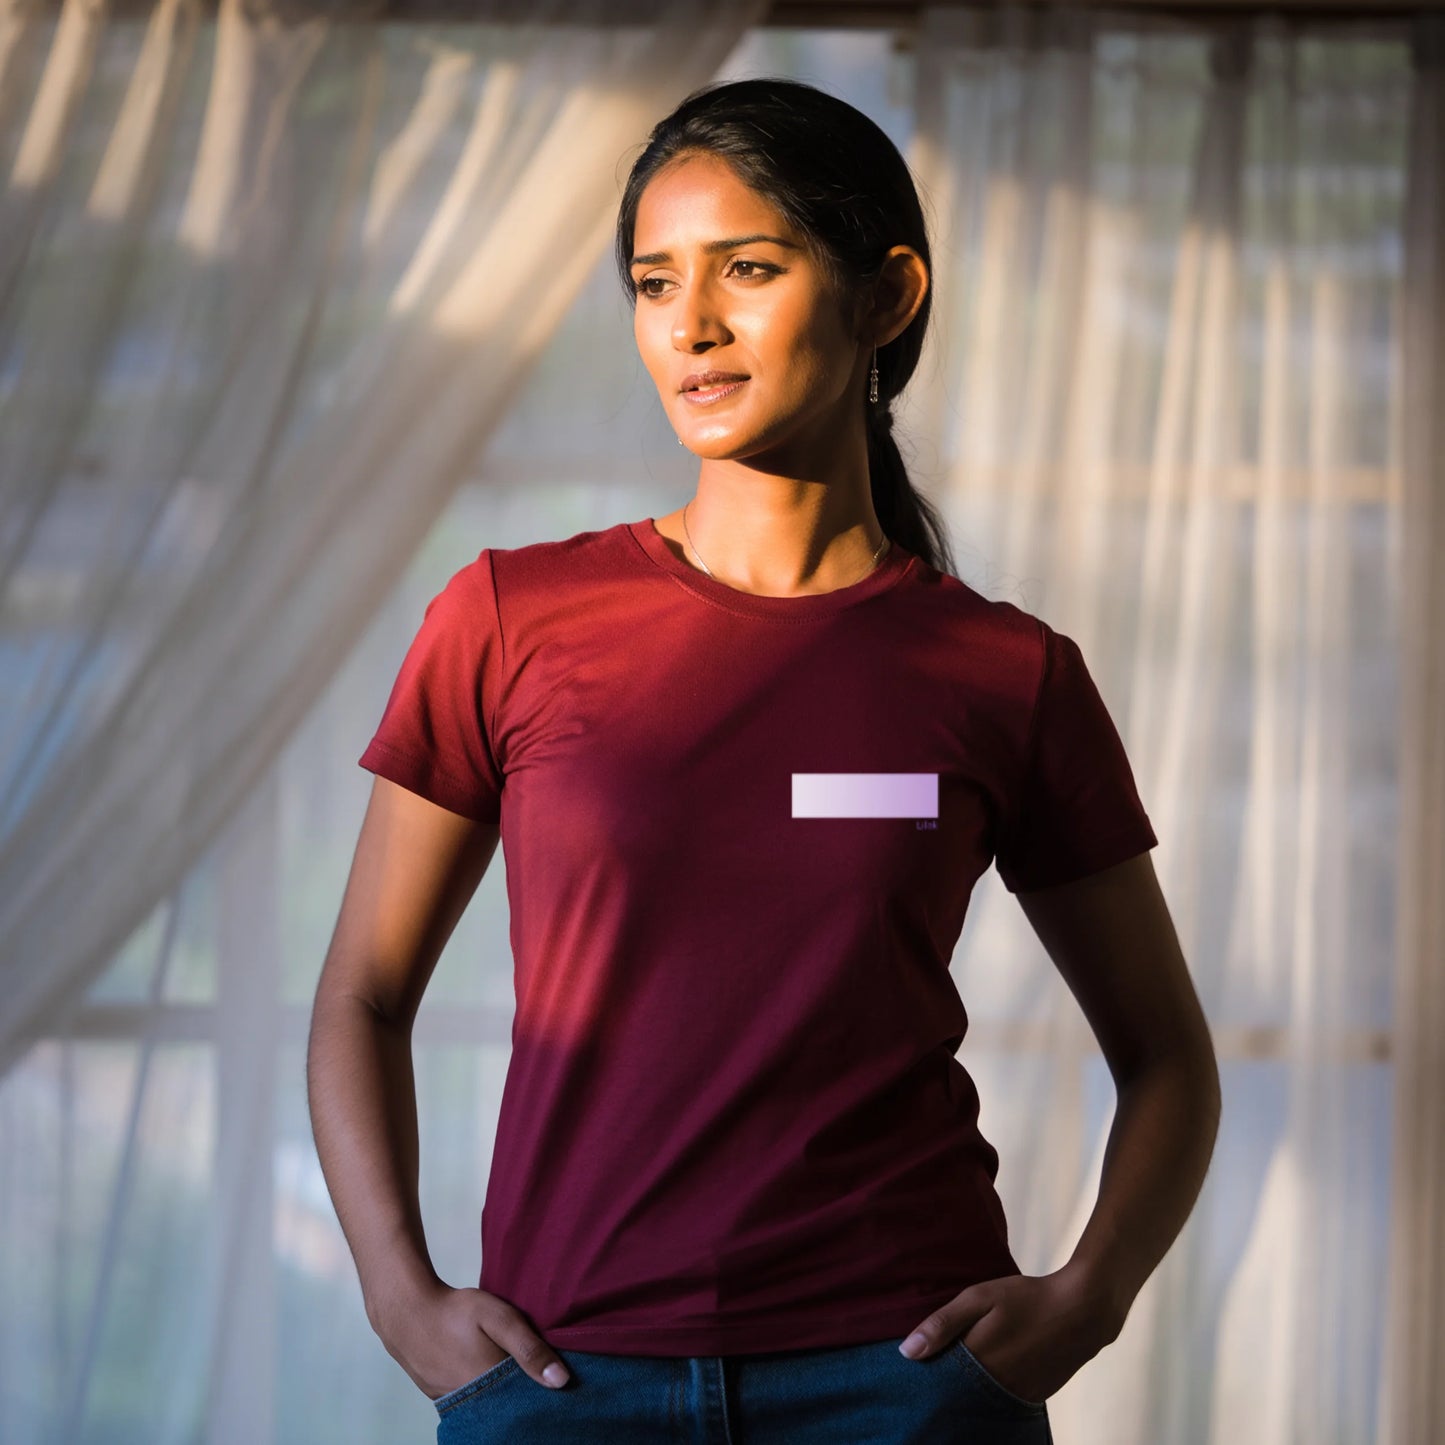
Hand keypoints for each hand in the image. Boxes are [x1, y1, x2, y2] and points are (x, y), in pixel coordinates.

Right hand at [372, 1279, 571, 1398]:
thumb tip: (562, 1381)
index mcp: (490, 1386)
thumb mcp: (498, 1318)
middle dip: (524, 1394)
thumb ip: (528, 1348)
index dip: (543, 1393)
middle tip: (538, 1374)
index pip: (526, 1401)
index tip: (561, 1383)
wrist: (406, 1311)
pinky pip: (469, 1400)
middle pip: (508, 1406)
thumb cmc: (455, 1311)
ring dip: (503, 1394)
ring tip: (516, 1372)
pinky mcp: (440, 1396)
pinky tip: (489, 1373)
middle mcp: (471, 1402)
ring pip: (488, 1405)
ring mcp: (453, 1402)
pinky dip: (482, 1391)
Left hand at [897, 1261, 1122, 1403]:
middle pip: (957, 1398)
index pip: (938, 1384)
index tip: (909, 1376)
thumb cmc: (1027, 1298)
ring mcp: (1017, 1396)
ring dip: (966, 1394)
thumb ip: (943, 1323)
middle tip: (930, 1377)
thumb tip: (907, 1352)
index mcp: (978, 1362)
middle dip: (943, 1391)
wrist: (1083, 1312)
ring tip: (957, 1377)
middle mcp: (996, 1387)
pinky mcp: (1034, 1398)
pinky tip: (986, 1379)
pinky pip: (1002, 1403)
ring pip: (980, 1403)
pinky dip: (990, 1395)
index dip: (924, 1380)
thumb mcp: (980, 1298)